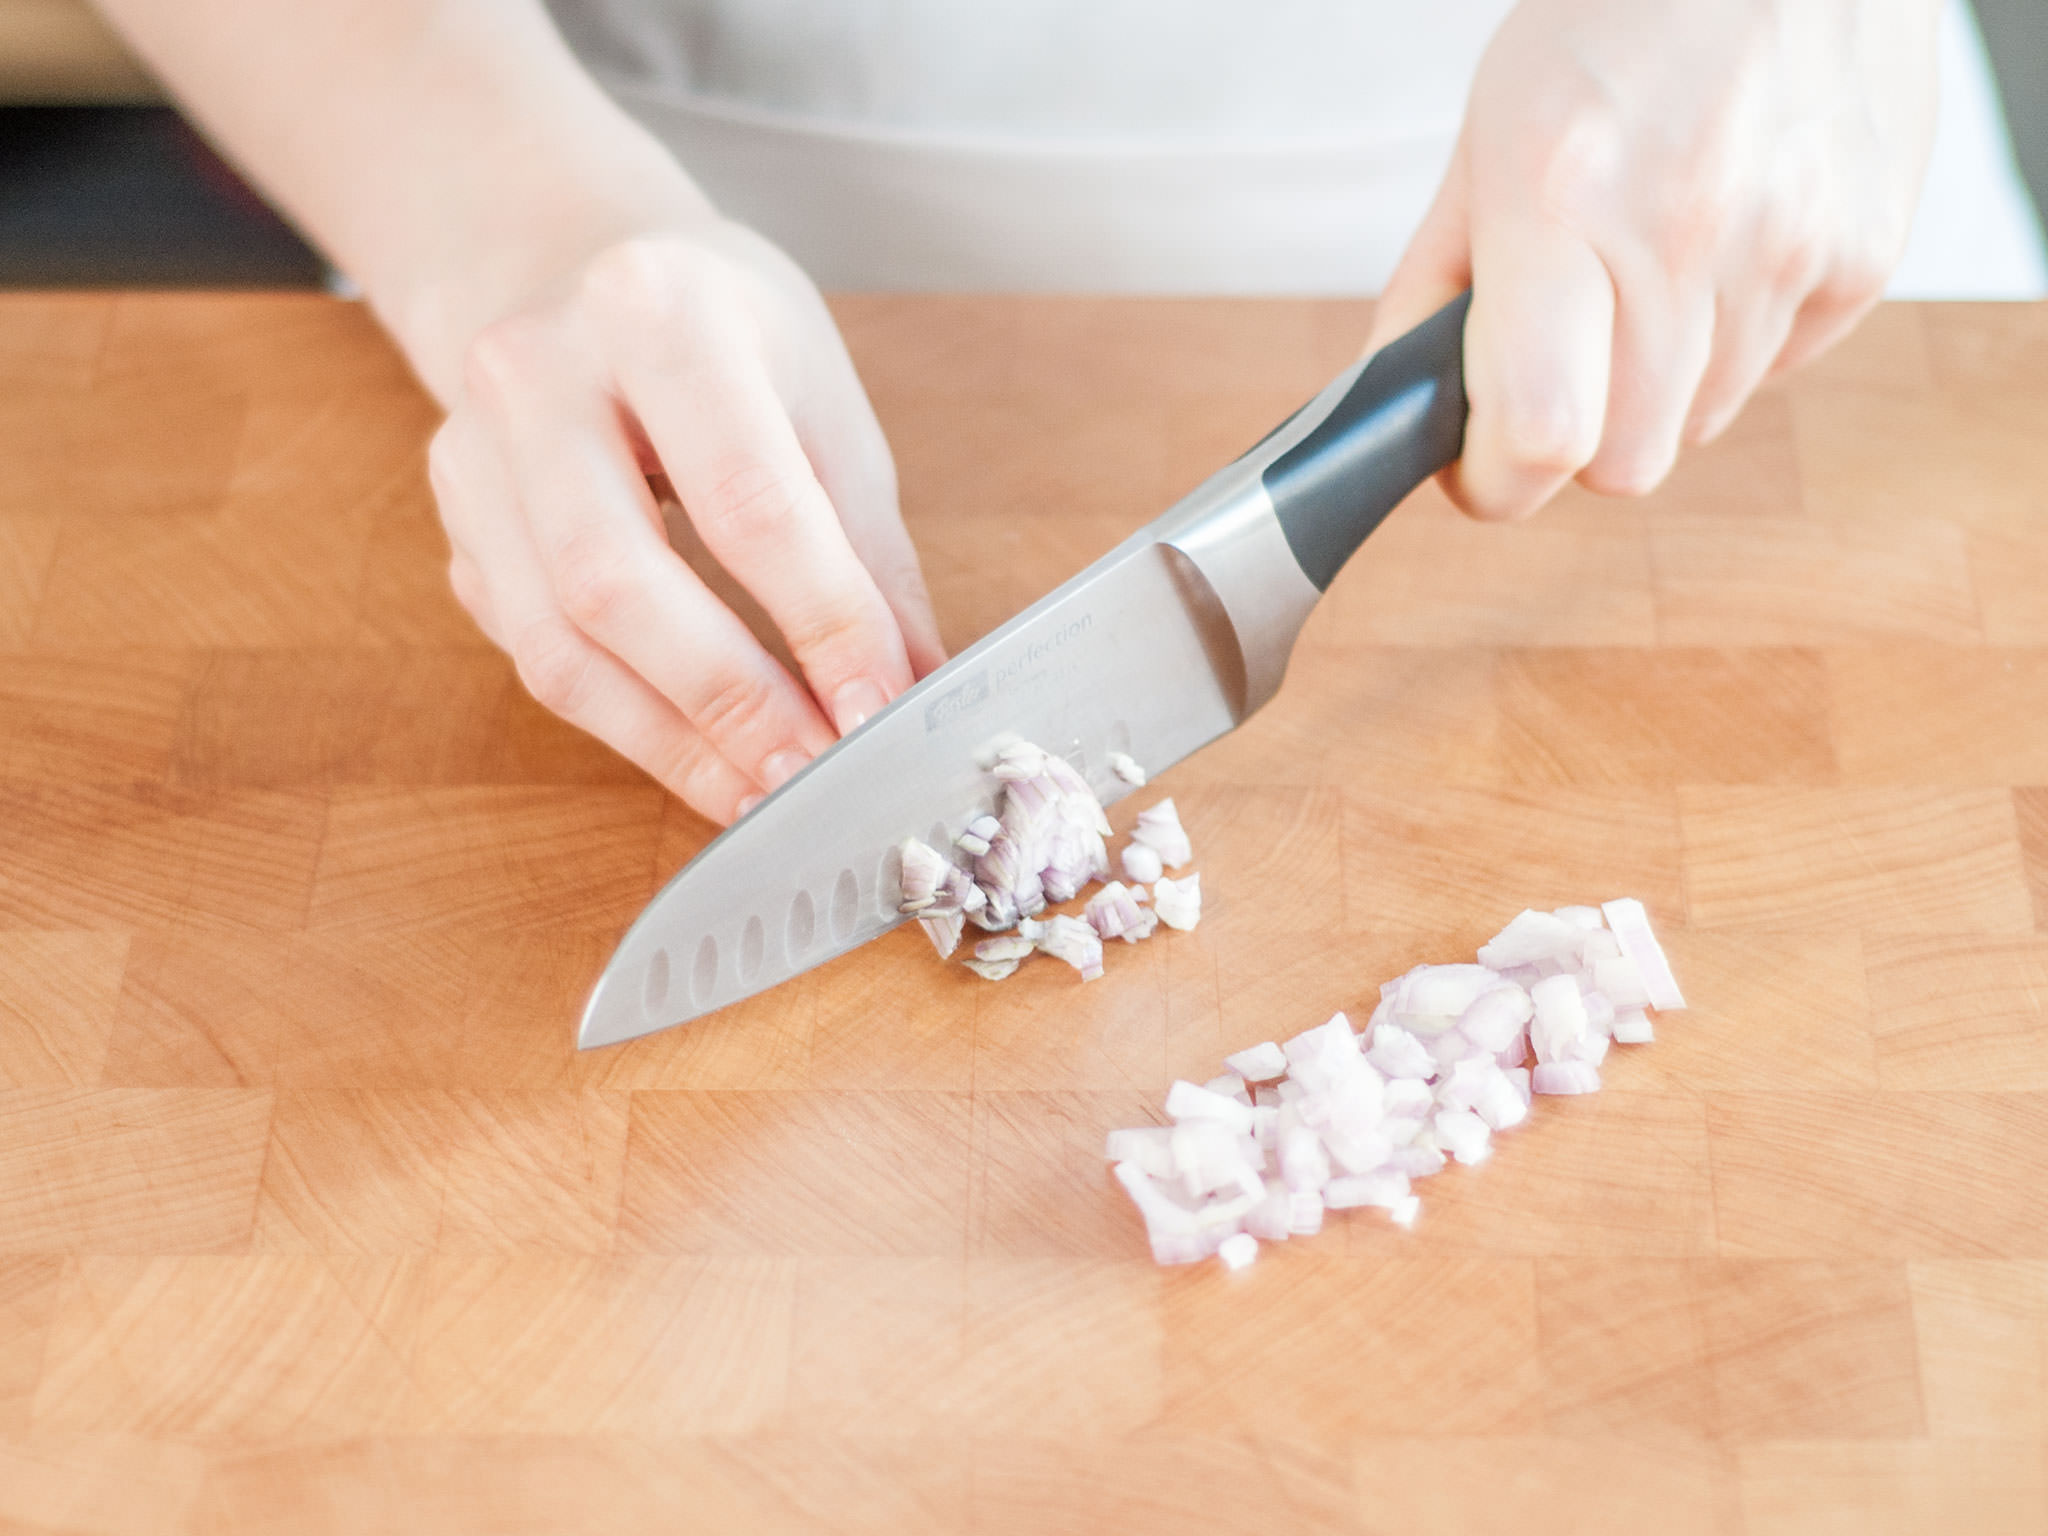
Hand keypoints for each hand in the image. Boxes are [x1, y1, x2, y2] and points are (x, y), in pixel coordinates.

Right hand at [429, 219, 945, 824]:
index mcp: (655, 309)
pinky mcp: (456, 528)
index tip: (880, 712)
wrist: (568, 266)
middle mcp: (537, 373)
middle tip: (817, 776)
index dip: (821, 623)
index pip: (747, 499)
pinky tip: (707, 760)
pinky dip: (630, 728)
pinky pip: (538, 658)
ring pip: (559, 644)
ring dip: (673, 743)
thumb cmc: (722, 336)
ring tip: (766, 794)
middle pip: (620, 582)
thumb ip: (870, 553)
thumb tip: (919, 690)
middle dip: (732, 703)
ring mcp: (472, 454)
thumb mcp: (821, 403)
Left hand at [1366, 0, 1940, 518]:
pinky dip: (1735, 338)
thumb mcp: (1490, 134)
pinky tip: (1723, 244)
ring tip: (1647, 268)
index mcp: (1561, 198)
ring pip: (1697, 426)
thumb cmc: (1621, 18)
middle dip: (1574, 438)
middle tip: (1558, 361)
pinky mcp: (1865, 255)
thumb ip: (1434, 285)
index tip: (1478, 463)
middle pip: (1623, 465)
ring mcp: (1790, 246)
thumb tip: (1401, 406)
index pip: (1537, 435)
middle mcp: (1684, 229)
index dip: (1494, 479)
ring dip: (1655, 384)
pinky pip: (1776, 370)